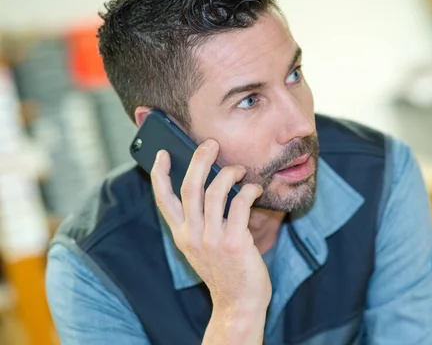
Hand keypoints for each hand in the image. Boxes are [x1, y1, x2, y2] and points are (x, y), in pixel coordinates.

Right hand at [150, 139, 271, 315]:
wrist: (238, 303)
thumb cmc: (225, 270)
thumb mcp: (202, 247)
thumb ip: (200, 221)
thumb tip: (210, 184)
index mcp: (181, 234)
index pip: (163, 200)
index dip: (160, 174)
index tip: (163, 154)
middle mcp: (192, 235)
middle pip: (190, 187)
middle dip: (200, 159)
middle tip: (211, 144)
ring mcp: (212, 239)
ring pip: (216, 191)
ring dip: (230, 173)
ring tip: (239, 169)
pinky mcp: (234, 242)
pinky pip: (241, 204)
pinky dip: (249, 190)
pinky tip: (255, 188)